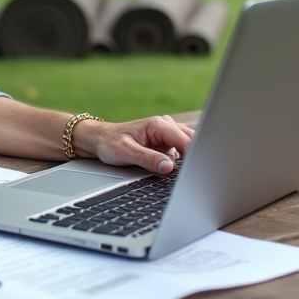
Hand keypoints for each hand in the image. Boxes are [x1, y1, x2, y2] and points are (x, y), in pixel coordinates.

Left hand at [72, 115, 194, 174]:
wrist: (100, 139)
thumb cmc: (110, 142)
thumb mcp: (126, 152)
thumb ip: (148, 159)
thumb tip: (169, 167)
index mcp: (158, 125)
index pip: (185, 139)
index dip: (194, 155)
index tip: (199, 169)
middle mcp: (166, 126)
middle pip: (192, 141)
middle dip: (196, 156)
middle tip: (198, 174)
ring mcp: (168, 134)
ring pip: (190, 145)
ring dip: (192, 158)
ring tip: (191, 173)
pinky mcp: (167, 143)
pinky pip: (183, 151)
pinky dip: (186, 160)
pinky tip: (185, 170)